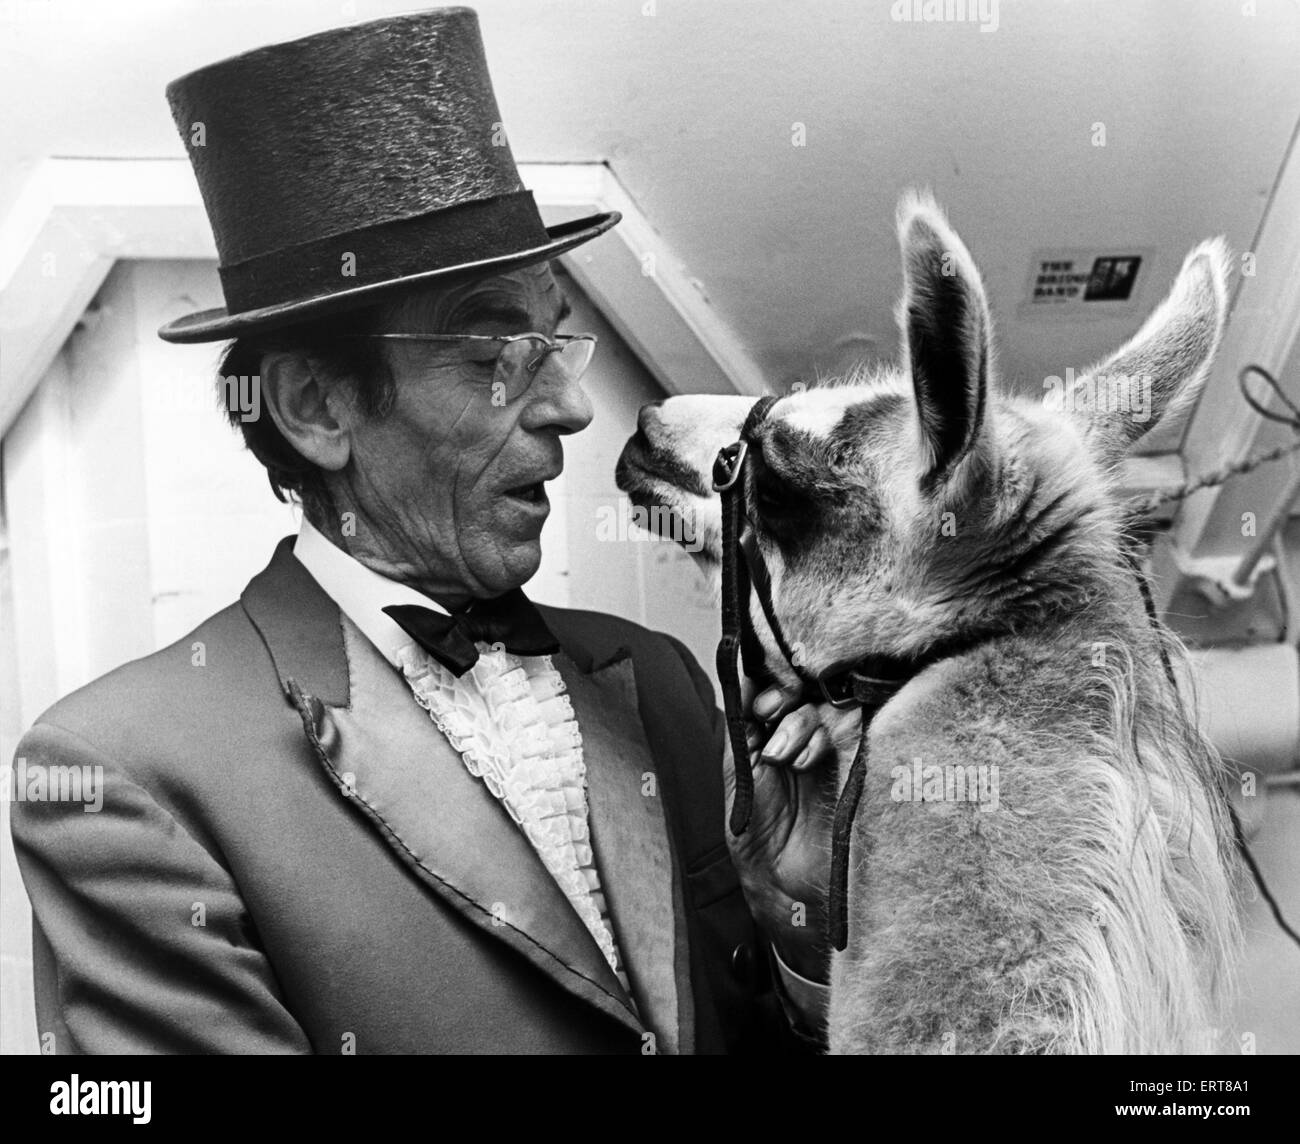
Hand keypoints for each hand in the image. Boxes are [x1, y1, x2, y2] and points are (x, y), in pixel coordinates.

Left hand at [723, 678, 858, 982]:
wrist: (783, 880)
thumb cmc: (758, 832)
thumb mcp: (740, 773)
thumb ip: (742, 726)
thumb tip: (744, 682)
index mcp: (775, 732)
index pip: (778, 686)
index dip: (768, 681)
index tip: (754, 699)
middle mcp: (805, 734)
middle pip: (804, 687)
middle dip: (782, 694)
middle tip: (766, 712)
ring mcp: (833, 747)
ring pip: (823, 704)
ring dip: (796, 722)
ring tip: (779, 755)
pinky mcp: (857, 761)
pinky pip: (845, 729)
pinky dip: (818, 737)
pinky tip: (802, 762)